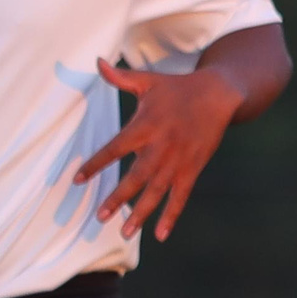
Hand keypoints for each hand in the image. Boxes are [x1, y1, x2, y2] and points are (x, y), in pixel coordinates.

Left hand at [73, 58, 241, 241]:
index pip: (115, 148)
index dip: (96, 164)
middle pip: (136, 177)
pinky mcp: (192, 169)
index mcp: (145, 126)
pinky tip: (160, 235)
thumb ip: (120, 78)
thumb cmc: (176, 88)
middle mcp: (161, 147)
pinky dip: (171, 216)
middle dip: (118, 198)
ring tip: (125, 232)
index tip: (77, 179)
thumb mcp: (148, 81)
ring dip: (141, 213)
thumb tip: (96, 62)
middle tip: (100, 217)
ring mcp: (178, 161)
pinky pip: (181, 197)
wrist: (218, 95)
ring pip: (157, 192)